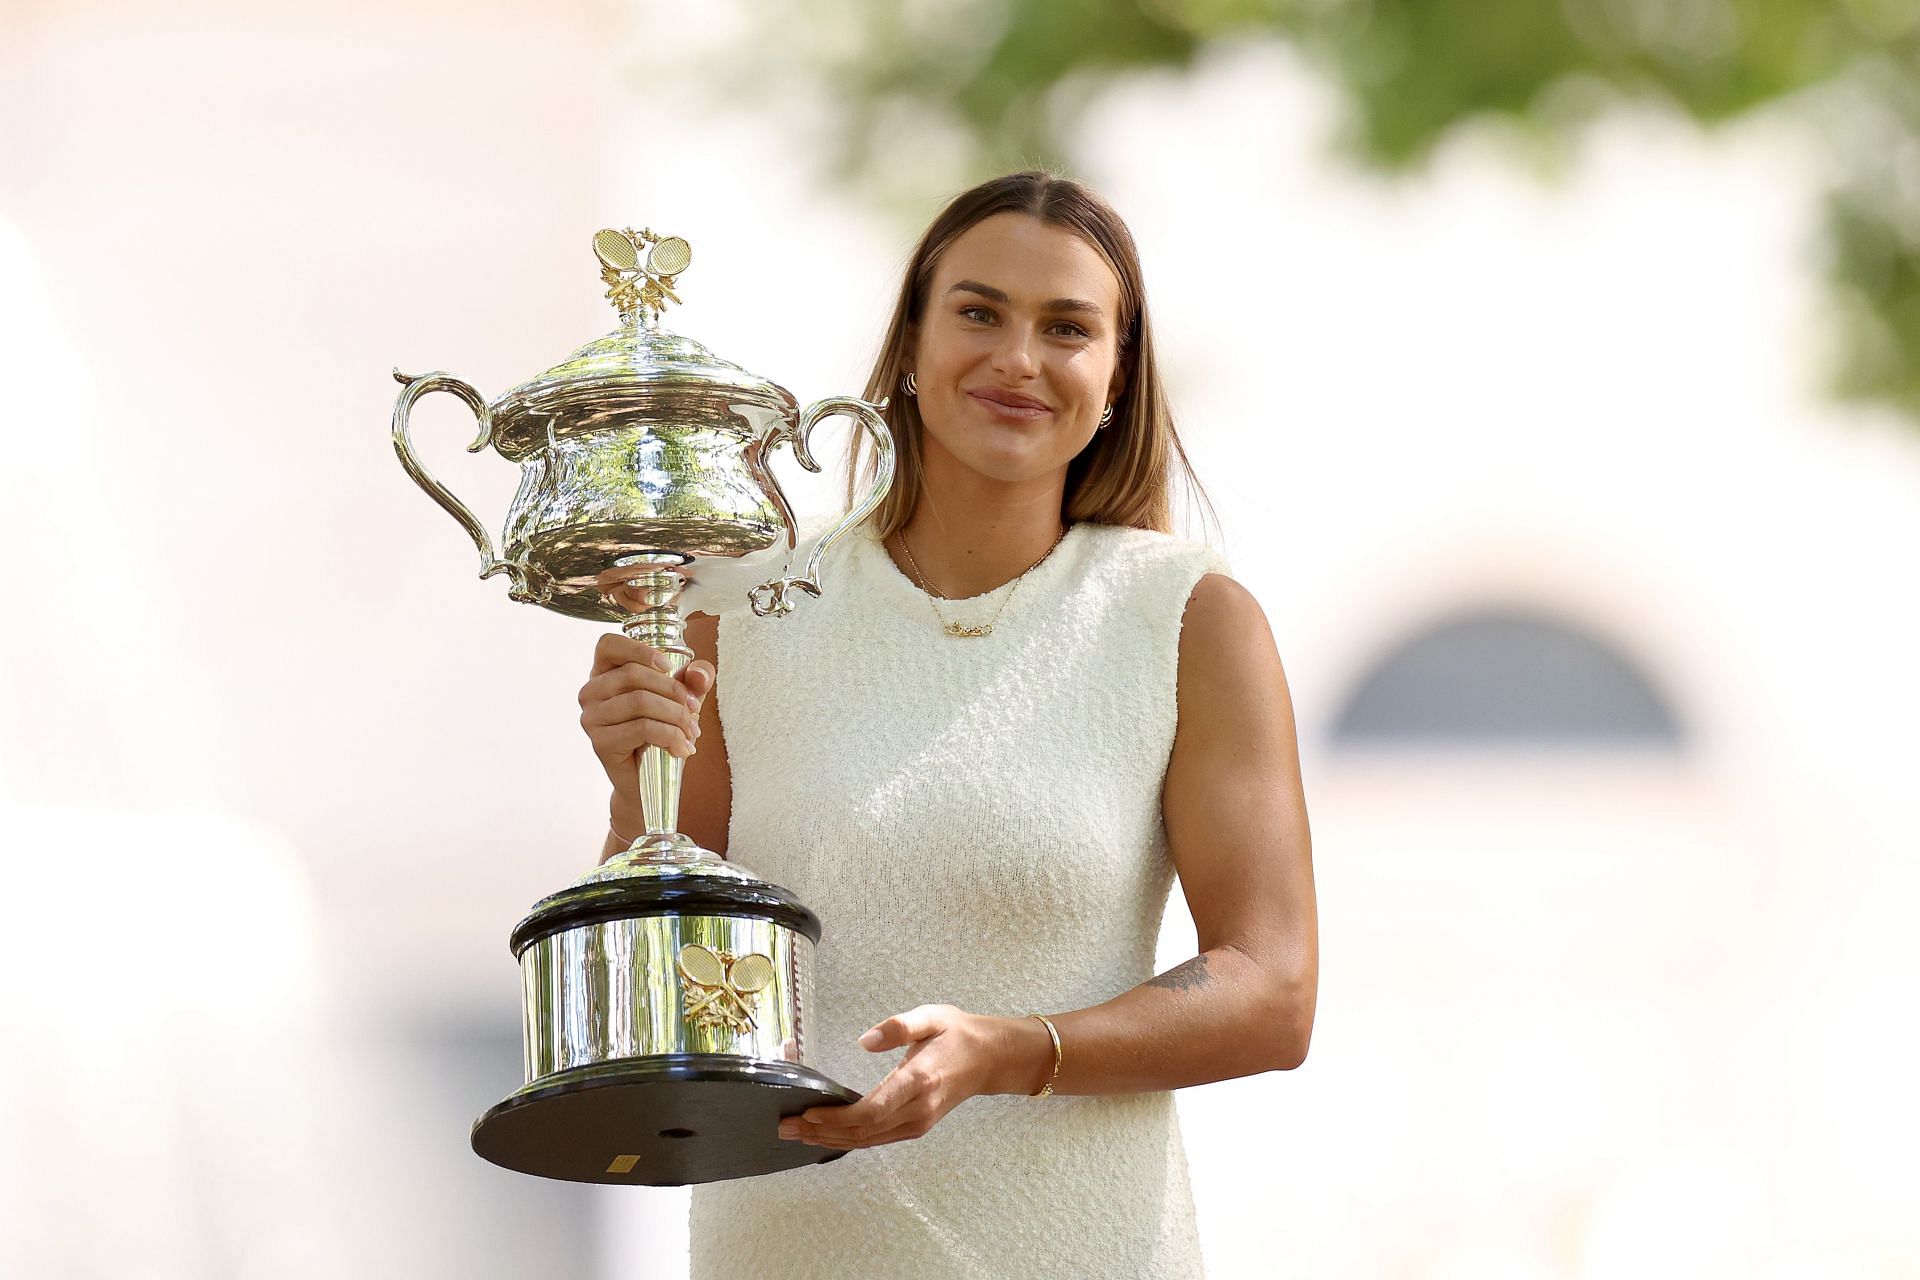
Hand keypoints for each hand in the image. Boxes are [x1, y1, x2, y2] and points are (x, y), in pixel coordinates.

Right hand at [577, 633, 712, 808]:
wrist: (648, 780)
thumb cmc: (660, 732)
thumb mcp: (681, 699)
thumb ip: (694, 680)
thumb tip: (699, 673)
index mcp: (604, 674)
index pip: (607, 645)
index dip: (640, 650)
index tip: (668, 667)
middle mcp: (590, 692)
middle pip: (633, 674)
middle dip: (674, 691)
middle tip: (695, 711)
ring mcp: (591, 718)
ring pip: (640, 701)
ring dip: (676, 716)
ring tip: (691, 733)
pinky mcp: (600, 743)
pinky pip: (642, 728)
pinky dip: (671, 736)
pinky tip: (682, 748)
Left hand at [778, 1005, 1042, 1149]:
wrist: (989, 1058)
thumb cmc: (957, 1034)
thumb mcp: (931, 1016)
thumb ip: (899, 1026)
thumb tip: (866, 1040)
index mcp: (919, 1079)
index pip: (874, 1109)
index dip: (838, 1117)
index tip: (809, 1113)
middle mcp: (918, 1108)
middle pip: (864, 1130)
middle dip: (822, 1132)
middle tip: (786, 1127)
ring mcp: (917, 1122)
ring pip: (868, 1140)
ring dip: (831, 1139)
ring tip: (798, 1134)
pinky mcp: (915, 1127)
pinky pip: (877, 1139)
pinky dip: (849, 1139)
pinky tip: (827, 1135)